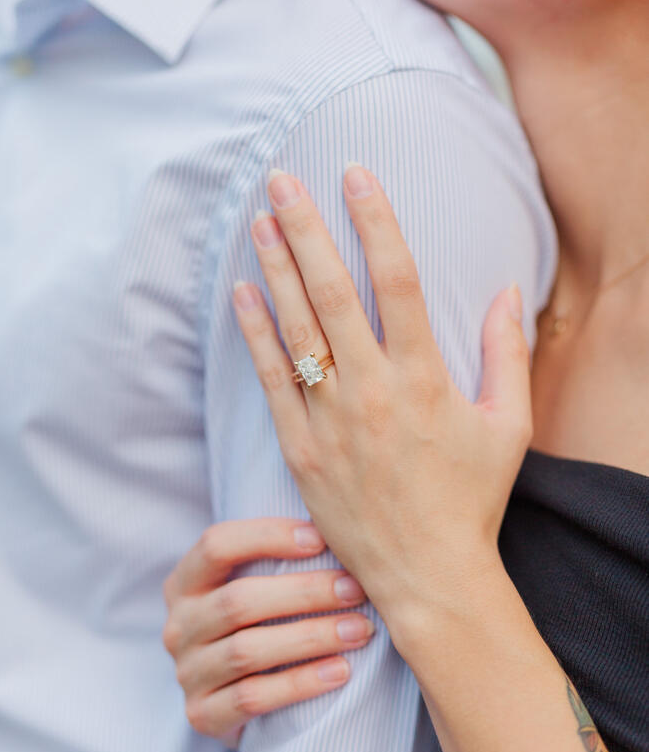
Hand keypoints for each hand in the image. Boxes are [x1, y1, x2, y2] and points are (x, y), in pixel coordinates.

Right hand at [162, 518, 373, 743]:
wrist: (232, 701)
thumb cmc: (257, 625)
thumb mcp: (251, 586)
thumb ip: (275, 561)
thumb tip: (338, 531)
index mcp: (185, 583)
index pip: (217, 545)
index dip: (268, 537)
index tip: (321, 539)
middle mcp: (179, 626)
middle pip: (239, 601)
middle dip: (305, 592)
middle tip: (355, 589)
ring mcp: (187, 673)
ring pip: (248, 650)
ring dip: (312, 637)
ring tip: (359, 629)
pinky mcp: (203, 715)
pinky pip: (253, 698)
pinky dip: (301, 683)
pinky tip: (340, 670)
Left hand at [232, 166, 531, 645]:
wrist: (427, 576)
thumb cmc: (470, 500)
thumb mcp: (509, 426)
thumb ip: (508, 353)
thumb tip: (505, 290)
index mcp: (426, 378)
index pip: (397, 280)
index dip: (376, 221)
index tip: (356, 174)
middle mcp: (373, 391)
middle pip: (332, 292)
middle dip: (306, 229)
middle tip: (282, 181)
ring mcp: (332, 420)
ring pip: (297, 330)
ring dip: (275, 270)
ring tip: (259, 221)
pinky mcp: (301, 450)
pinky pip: (273, 381)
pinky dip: (256, 335)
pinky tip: (242, 293)